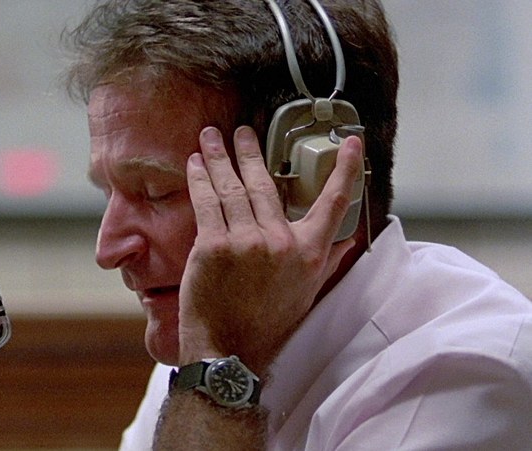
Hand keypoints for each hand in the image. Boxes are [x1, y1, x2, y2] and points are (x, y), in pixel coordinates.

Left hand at [178, 125, 361, 372]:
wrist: (231, 350)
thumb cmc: (269, 323)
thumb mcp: (309, 292)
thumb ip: (329, 260)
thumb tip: (349, 240)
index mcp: (309, 253)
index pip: (334, 203)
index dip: (344, 170)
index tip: (349, 143)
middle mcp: (281, 242)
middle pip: (267, 184)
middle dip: (251, 152)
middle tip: (243, 131)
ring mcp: (247, 242)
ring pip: (234, 188)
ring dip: (220, 157)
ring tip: (212, 136)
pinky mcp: (215, 246)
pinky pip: (207, 202)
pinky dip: (200, 179)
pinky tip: (195, 163)